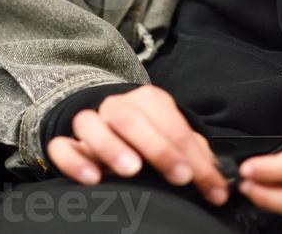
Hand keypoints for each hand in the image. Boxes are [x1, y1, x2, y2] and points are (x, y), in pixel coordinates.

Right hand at [46, 84, 228, 205]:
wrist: (110, 125)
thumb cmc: (150, 135)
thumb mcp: (173, 138)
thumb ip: (194, 155)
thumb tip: (219, 180)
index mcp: (149, 101)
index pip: (173, 124)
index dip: (192, 154)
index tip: (205, 181)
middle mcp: (117, 106)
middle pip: (133, 119)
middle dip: (160, 149)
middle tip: (180, 177)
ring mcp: (90, 123)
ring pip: (92, 124)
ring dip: (112, 147)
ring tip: (132, 170)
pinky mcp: (68, 142)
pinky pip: (62, 147)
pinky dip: (74, 160)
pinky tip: (92, 179)